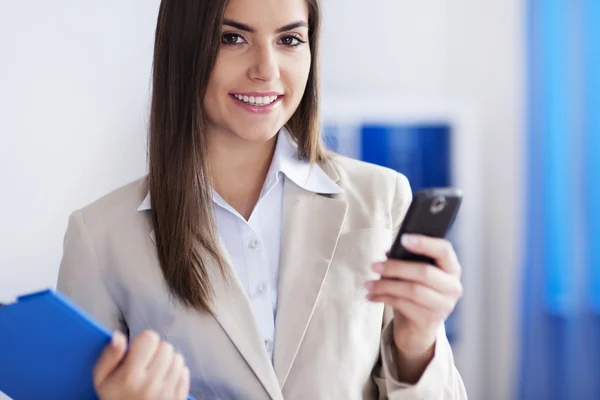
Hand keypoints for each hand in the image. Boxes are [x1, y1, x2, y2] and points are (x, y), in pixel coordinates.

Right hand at [93, 330, 189, 399]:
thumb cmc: (114, 399)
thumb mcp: (101, 380)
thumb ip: (109, 356)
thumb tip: (119, 335)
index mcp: (130, 376)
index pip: (149, 338)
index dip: (143, 341)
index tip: (138, 350)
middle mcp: (150, 384)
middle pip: (165, 346)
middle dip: (156, 351)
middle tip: (146, 362)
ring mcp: (166, 392)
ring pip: (177, 357)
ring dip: (167, 361)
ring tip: (155, 371)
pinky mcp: (178, 398)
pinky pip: (184, 371)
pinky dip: (176, 373)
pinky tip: (164, 380)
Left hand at [365, 234, 462, 373]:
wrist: (417, 329)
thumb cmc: (415, 294)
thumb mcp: (413, 276)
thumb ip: (407, 260)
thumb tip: (389, 252)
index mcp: (451, 269)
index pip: (444, 250)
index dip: (424, 243)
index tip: (403, 239)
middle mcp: (453, 287)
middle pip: (425, 272)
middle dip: (396, 267)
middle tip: (374, 266)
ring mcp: (443, 306)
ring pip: (412, 290)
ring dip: (385, 285)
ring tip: (368, 284)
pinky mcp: (430, 320)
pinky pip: (403, 304)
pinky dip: (383, 298)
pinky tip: (372, 296)